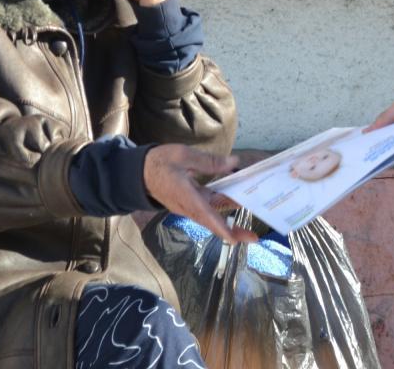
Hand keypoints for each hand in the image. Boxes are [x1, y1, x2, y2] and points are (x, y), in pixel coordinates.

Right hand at [143, 144, 257, 242]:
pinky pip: (208, 210)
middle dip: (232, 231)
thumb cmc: (160, 162)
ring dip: (230, 222)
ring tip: (249, 226)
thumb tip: (234, 164)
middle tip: (254, 238)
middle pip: (212, 222)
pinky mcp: (190, 204)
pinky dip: (223, 209)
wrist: (139, 173)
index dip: (220, 227)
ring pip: (212, 217)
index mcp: (186, 195)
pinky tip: (236, 201)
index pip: (205, 214)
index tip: (234, 239)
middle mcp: (188, 206)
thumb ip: (209, 161)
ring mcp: (188, 207)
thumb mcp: (183, 155)